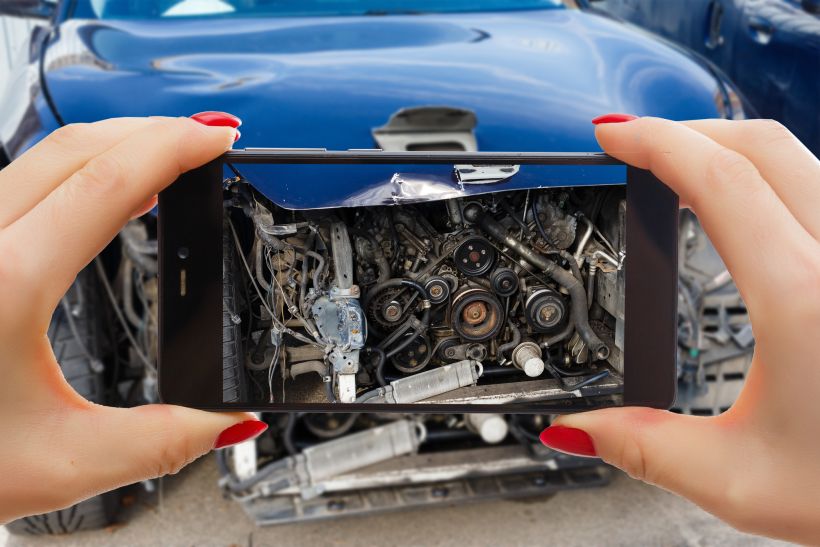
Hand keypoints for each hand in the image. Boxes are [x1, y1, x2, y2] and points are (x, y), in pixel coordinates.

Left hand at [0, 116, 264, 523]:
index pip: (109, 182)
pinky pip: (16, 179)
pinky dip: (74, 169)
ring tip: (165, 158)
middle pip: (74, 146)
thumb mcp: (63, 462)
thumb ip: (165, 441)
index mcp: (5, 284)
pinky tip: (99, 190)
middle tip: (205, 137)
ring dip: (113, 145)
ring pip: (40, 155)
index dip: (175, 147)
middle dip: (152, 129)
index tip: (218, 138)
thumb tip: (231, 418)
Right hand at [540, 116, 819, 543]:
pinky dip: (777, 178)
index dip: (656, 143)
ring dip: (735, 151)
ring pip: (803, 159)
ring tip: (687, 172)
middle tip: (640, 147)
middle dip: (690, 131)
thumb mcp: (740, 478)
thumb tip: (578, 431)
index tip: (614, 136)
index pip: (719, 182)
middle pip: (764, 146)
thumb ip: (643, 446)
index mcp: (803, 300)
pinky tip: (756, 211)